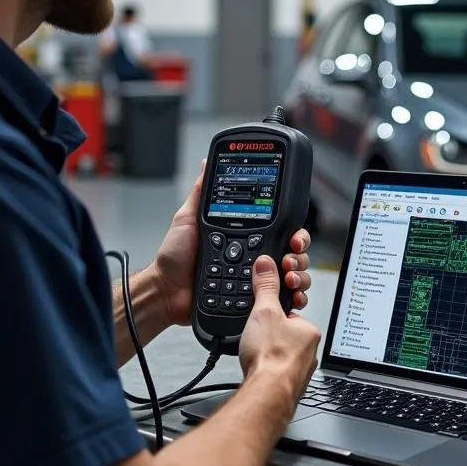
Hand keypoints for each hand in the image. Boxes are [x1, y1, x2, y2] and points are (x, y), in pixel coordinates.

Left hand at [151, 162, 314, 328]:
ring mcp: (254, 280)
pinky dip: (292, 299)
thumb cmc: (175, 258)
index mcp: (243, 236)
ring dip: (299, 275)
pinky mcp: (252, 300)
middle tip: (291, 255)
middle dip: (299, 254)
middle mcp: (253, 257)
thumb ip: (201, 193)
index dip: (293, 232)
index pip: (279, 230)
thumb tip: (207, 164)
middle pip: (291, 254)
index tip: (294, 235)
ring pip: (292, 276)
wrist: (167, 291)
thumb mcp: (188, 218)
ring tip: (288, 276)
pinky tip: (291, 296)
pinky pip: (279, 301)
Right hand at [239, 256, 320, 396]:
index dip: (274, 313)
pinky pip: (277, 373)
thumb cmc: (271, 358)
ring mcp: (301, 371)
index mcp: (309, 331)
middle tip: (257, 339)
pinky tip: (257, 370)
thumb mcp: (264, 311)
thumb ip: (265, 287)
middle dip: (270, 336)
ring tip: (255, 356)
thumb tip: (266, 266)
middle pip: (286, 335)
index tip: (263, 319)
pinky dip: (267, 371)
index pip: (292, 314)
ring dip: (268, 355)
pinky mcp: (289, 386)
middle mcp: (310, 352)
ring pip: (282, 355)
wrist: (267, 395)